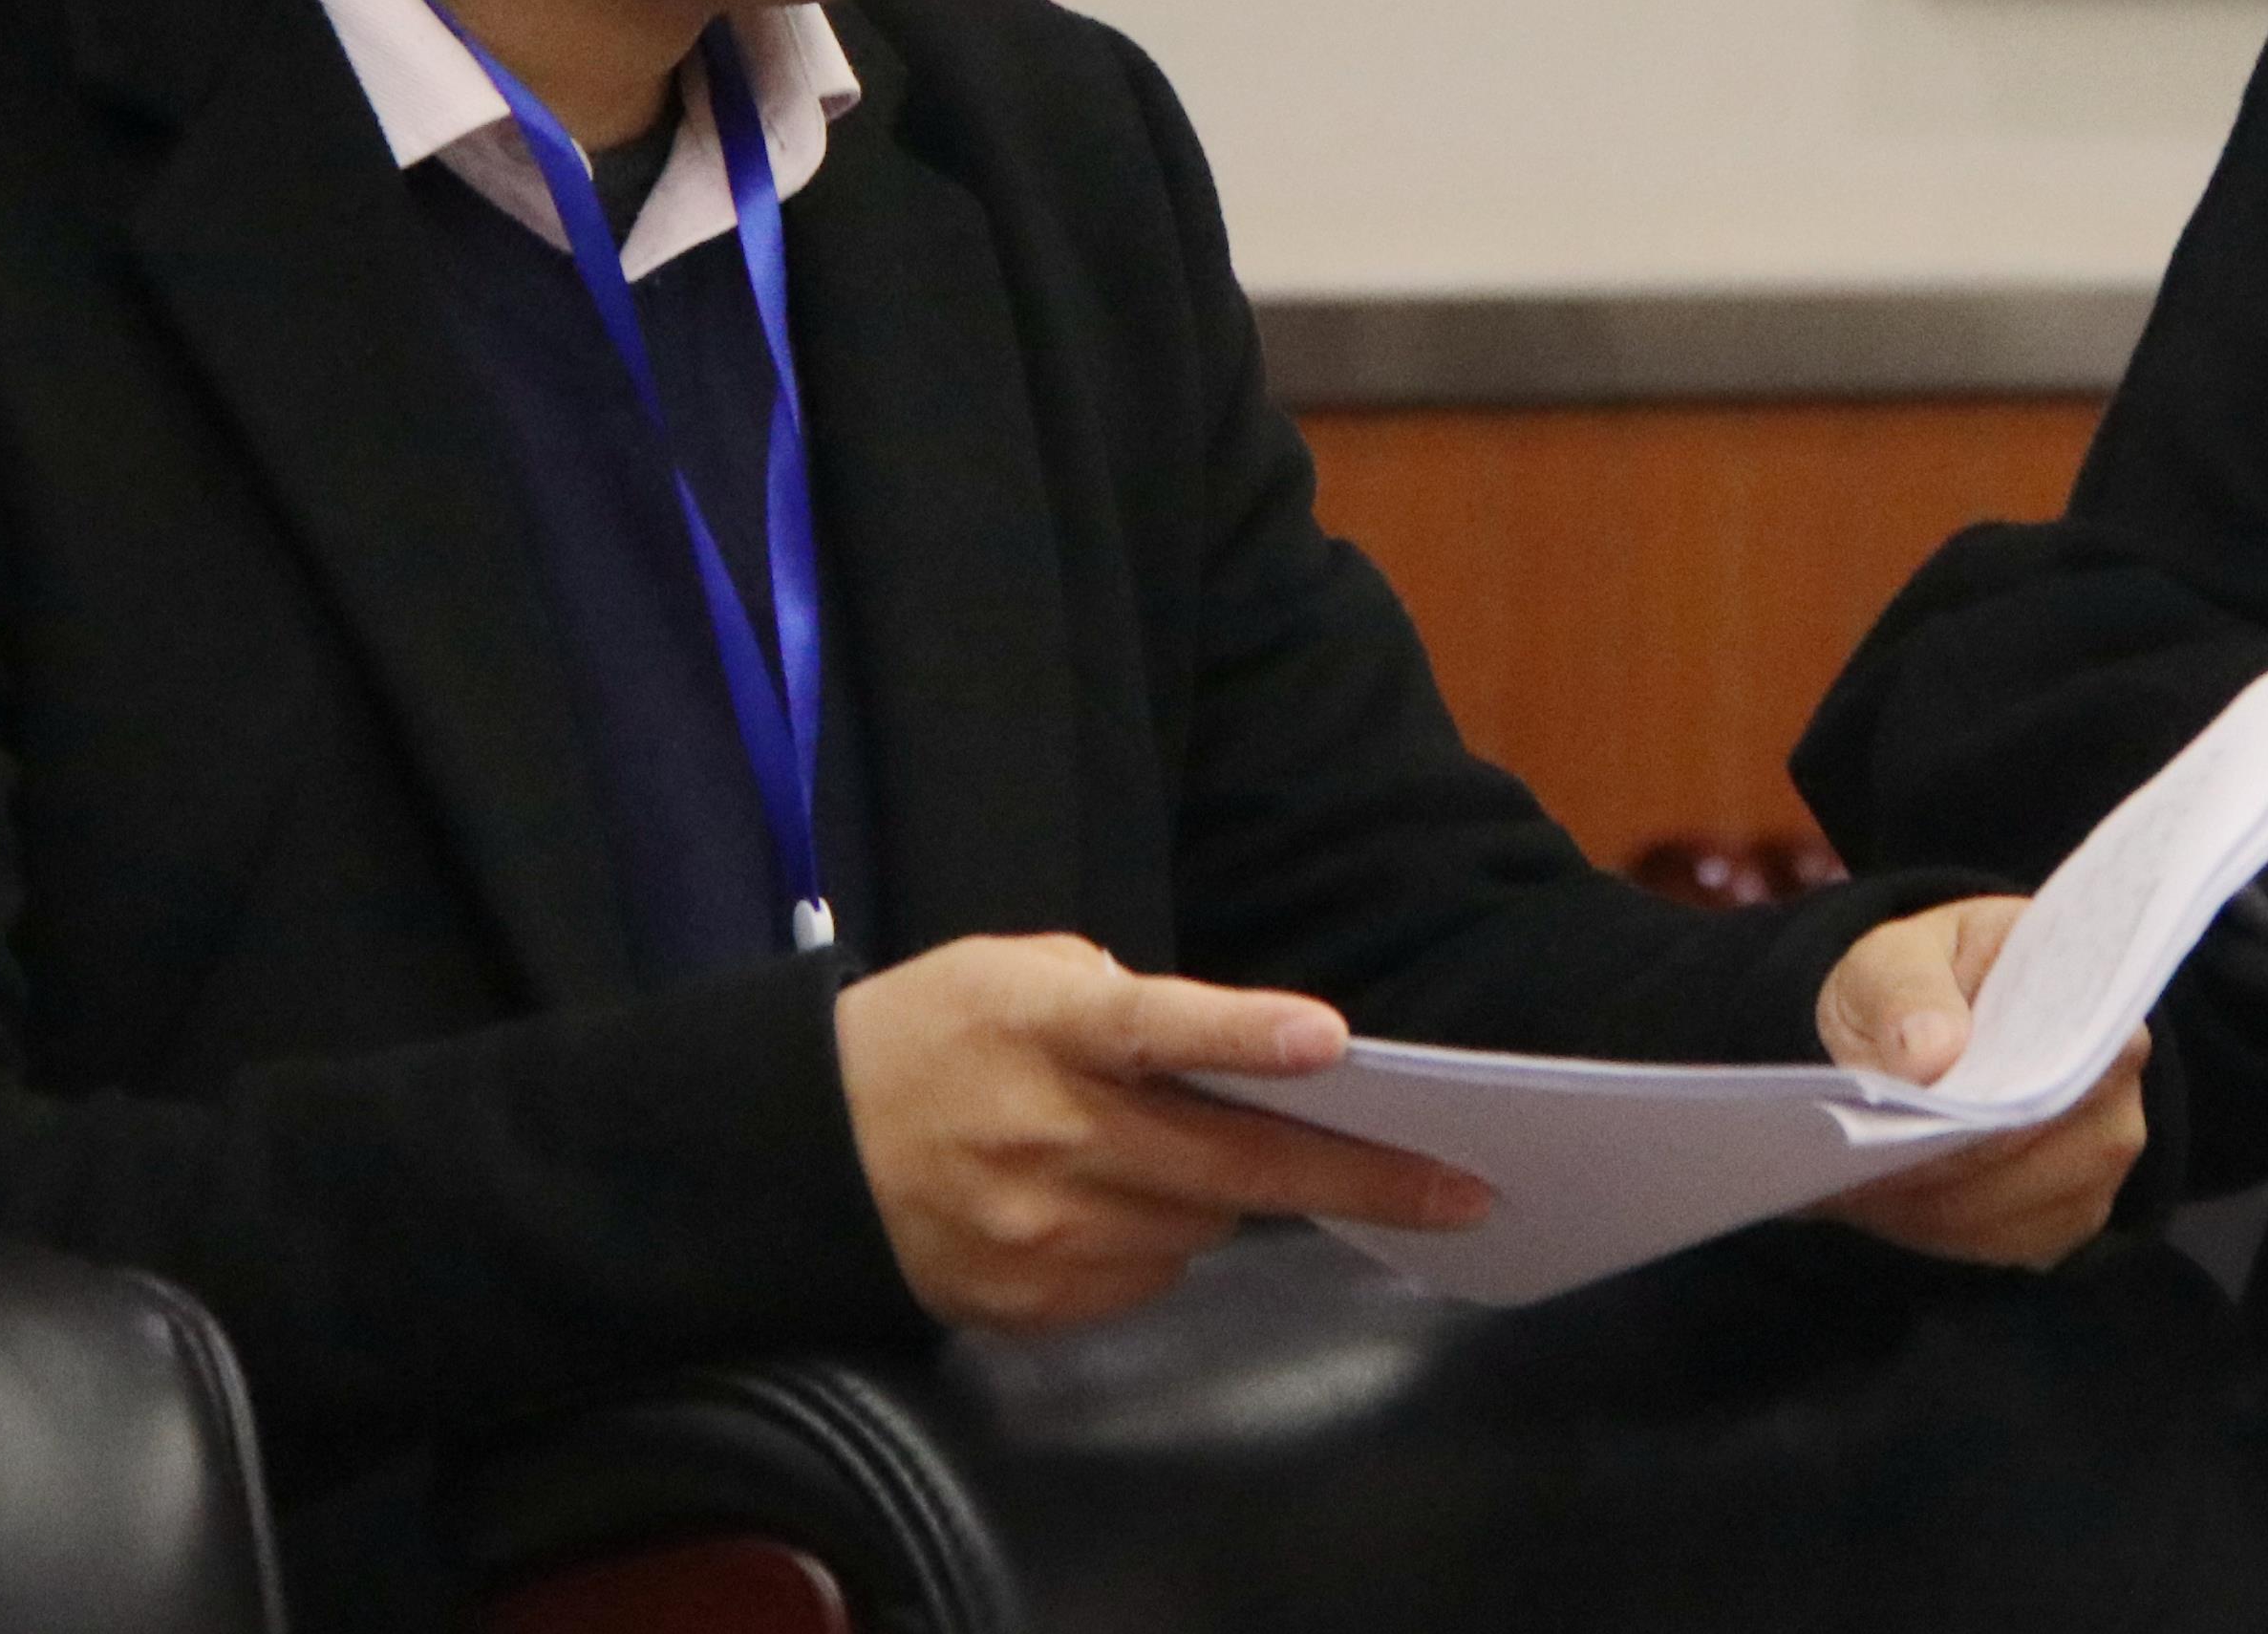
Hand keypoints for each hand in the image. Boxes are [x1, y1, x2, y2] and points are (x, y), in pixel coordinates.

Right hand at [831, 932, 1488, 1329]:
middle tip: (1459, 1190)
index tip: (1333, 1043)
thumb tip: (1243, 1054)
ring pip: (1203, 1228)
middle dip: (1356, 1176)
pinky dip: (1158, 1243)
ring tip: (1166, 1153)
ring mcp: (1038, 1229)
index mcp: (1048, 1025)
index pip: (1159, 1028)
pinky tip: (1111, 1204)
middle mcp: (1049, 1132)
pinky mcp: (1026, 1299)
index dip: (1247, 1035)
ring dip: (1223, 1194)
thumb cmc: (939, 1031)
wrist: (808, 1143)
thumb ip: (1128, 1004)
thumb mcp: (1022, 969)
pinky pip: (1147, 1279)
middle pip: (1228, 1164)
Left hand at [1804, 895, 2148, 1268]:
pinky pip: (2009, 1241)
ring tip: (1855, 1187)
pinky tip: (1885, 1204)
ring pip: (2017, 1211)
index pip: (2055, 1074)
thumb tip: (1931, 1054)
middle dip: (1942, 1173)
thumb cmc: (1926, 976)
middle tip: (1853, 1171)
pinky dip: (1940, 1232)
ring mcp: (2100, 1152)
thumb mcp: (1896, 953)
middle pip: (2037, 1158)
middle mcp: (2115, 1083)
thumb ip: (1907, 988)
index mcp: (2091, 996)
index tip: (1903, 1129)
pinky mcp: (2072, 1207)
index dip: (1981, 1116)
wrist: (1934, 1011)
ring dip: (1931, 1210)